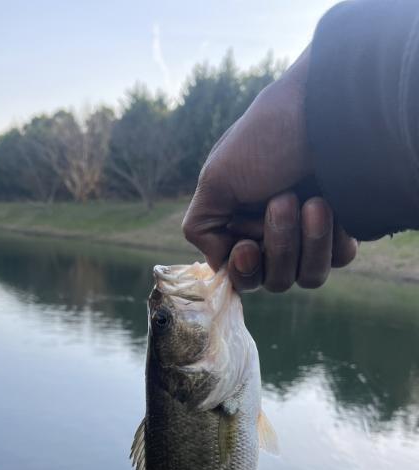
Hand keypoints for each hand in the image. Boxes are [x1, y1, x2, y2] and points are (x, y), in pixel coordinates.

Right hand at [182, 49, 356, 292]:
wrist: (323, 110)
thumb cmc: (265, 138)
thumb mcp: (216, 179)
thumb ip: (202, 227)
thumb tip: (219, 263)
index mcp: (240, 224)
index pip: (240, 275)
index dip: (243, 271)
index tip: (247, 248)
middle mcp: (274, 233)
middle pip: (273, 281)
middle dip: (278, 246)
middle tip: (284, 200)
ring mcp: (311, 234)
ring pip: (308, 277)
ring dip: (307, 242)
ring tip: (315, 201)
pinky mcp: (344, 228)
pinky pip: (339, 259)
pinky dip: (334, 238)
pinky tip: (333, 204)